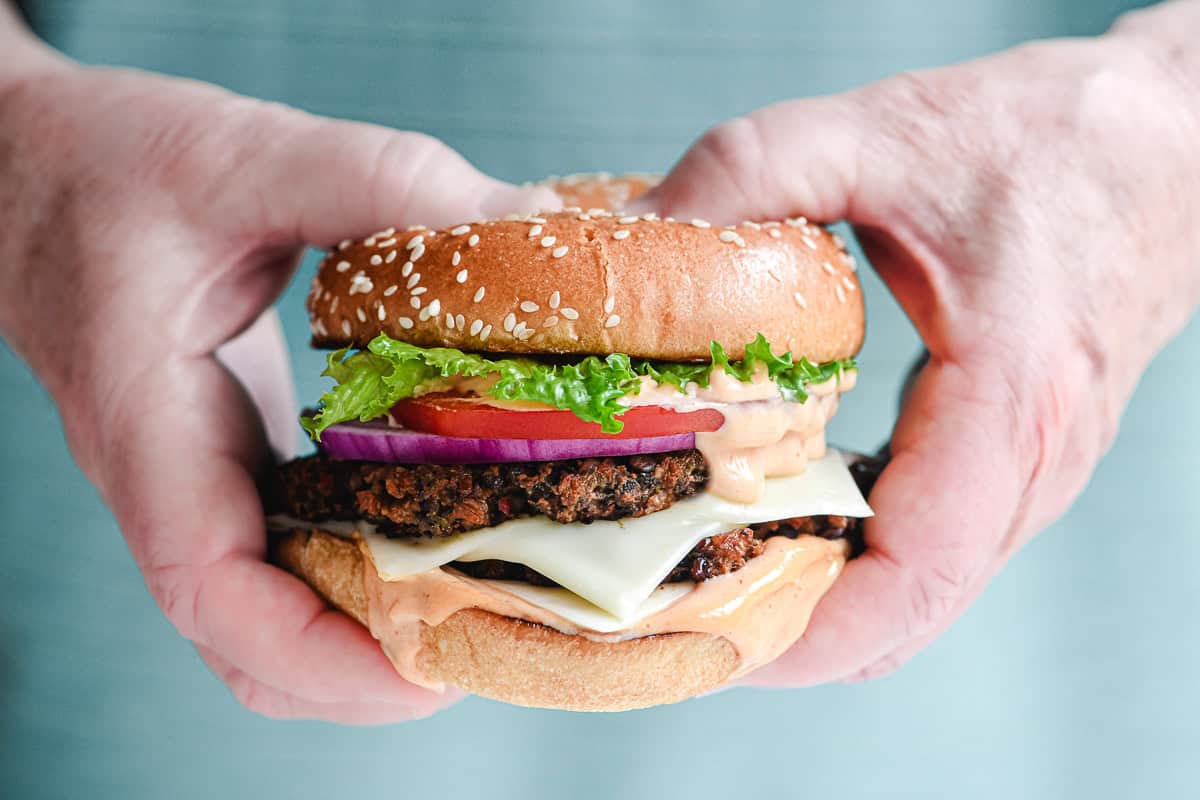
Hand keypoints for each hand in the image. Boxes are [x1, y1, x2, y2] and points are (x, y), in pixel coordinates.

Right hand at [0, 57, 557, 720]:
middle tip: (488, 638)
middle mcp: (170, 479)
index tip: (427, 670)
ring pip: (269, 618)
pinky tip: (434, 543)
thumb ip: (381, 181)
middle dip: (365, 672)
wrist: (36, 165)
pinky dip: (355, 582)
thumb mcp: (247, 154)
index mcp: (151, 423)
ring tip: (476, 610)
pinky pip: (285, 560)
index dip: (320, 654)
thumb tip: (526, 220)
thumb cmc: (113, 162)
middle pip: (253, 645)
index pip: (213, 589)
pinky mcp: (228, 462)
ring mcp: (198, 481)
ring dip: (364, 640)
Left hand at [632, 2, 1199, 684]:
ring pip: (918, 590)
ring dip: (814, 601)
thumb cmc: (1053, 139)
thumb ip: (753, 168)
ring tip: (702, 575)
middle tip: (671, 611)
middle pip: (904, 612)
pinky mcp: (1013, 458)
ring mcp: (1031, 472)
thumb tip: (641, 233)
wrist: (1172, 139)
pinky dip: (851, 559)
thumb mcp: (884, 132)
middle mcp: (1030, 464)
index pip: (911, 576)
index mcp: (1010, 402)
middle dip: (786, 633)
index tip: (710, 645)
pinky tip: (774, 518)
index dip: (805, 634)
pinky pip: (930, 545)